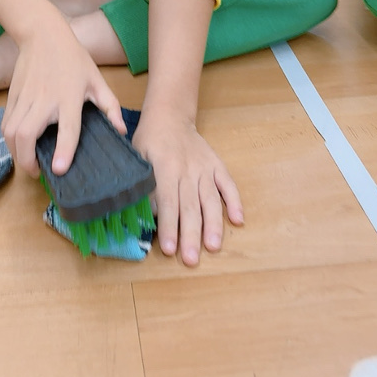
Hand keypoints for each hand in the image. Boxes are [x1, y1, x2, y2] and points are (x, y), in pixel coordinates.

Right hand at [1, 12, 125, 176]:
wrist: (43, 35)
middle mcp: (44, 100)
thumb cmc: (73, 58)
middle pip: (26, 135)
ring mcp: (25, 98)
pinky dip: (9, 139)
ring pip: (11, 132)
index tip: (58, 170)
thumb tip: (121, 131)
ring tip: (28, 162)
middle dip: (27, 160)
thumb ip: (110, 107)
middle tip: (38, 172)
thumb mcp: (97, 80)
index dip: (63, 151)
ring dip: (16, 153)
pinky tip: (18, 145)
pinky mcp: (12, 96)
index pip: (66, 128)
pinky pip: (5, 123)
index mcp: (69, 98)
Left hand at [132, 109, 242, 265]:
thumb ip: (143, 185)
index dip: (168, 225)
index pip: (167, 201)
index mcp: (164, 166)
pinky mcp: (217, 165)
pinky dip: (234, 201)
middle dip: (190, 234)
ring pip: (210, 199)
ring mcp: (204, 167)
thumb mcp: (137, 158)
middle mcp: (187, 168)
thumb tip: (145, 217)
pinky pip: (228, 184)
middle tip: (191, 259)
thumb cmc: (148, 141)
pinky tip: (238, 220)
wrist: (169, 116)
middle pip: (190, 205)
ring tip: (213, 247)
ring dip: (213, 224)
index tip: (168, 249)